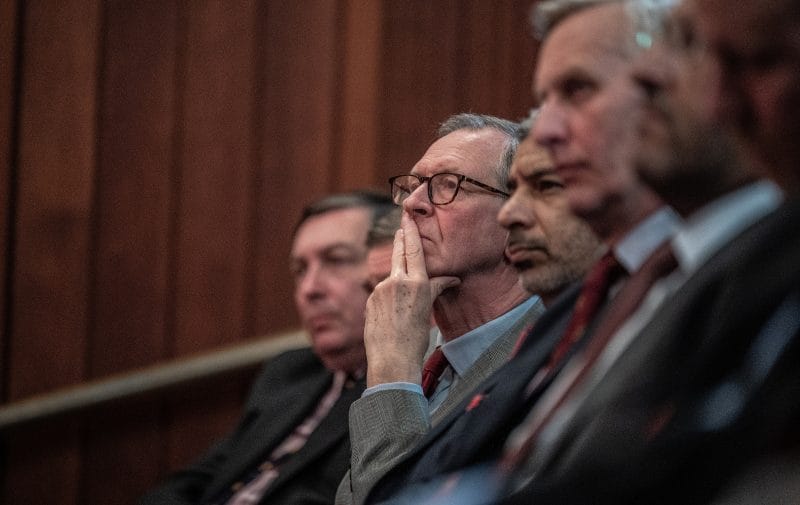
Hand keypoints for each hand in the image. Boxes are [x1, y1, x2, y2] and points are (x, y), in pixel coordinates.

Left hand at [364, 213, 459, 386]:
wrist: (392, 358)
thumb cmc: (415, 339)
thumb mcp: (428, 311)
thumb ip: (435, 289)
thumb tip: (450, 280)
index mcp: (416, 283)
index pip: (414, 250)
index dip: (411, 232)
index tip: (407, 217)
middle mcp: (397, 282)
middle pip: (399, 253)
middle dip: (401, 239)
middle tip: (402, 225)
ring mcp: (380, 289)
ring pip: (391, 277)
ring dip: (397, 280)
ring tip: (403, 303)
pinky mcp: (370, 299)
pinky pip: (382, 292)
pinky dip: (388, 296)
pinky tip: (391, 313)